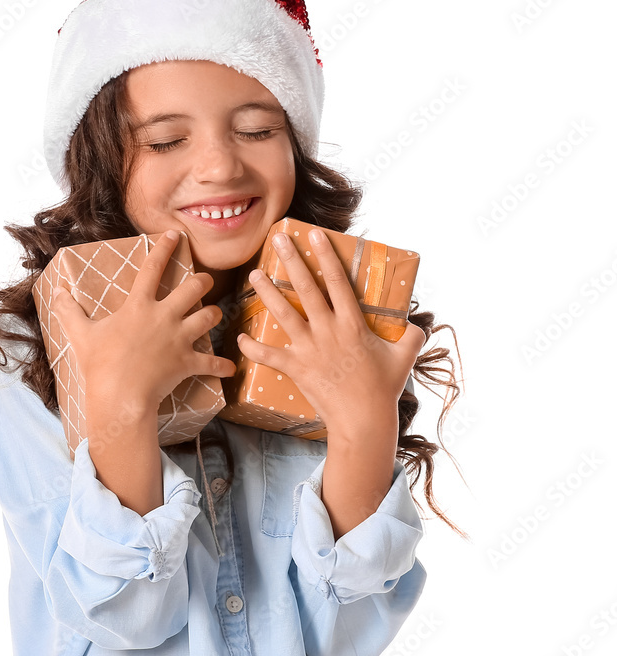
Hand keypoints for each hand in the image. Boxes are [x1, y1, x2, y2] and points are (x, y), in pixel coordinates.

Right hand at [49, 230, 236, 411]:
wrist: (120, 396)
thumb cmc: (99, 365)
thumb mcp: (80, 334)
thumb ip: (68, 310)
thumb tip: (55, 291)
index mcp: (139, 306)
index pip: (153, 268)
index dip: (164, 248)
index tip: (174, 235)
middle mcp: (164, 317)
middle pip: (194, 288)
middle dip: (203, 281)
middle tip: (204, 281)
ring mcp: (179, 339)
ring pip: (209, 317)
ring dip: (214, 315)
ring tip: (214, 315)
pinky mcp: (187, 363)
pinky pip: (212, 363)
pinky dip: (222, 366)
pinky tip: (230, 368)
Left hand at [236, 228, 426, 439]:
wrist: (363, 420)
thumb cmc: (384, 389)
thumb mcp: (405, 357)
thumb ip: (411, 336)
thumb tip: (415, 324)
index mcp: (353, 323)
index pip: (337, 281)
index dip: (326, 256)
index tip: (314, 235)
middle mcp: (328, 330)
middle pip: (306, 289)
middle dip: (291, 261)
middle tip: (277, 240)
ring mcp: (309, 349)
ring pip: (284, 314)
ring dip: (267, 293)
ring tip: (254, 274)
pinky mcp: (296, 368)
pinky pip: (270, 356)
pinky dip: (253, 348)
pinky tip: (240, 338)